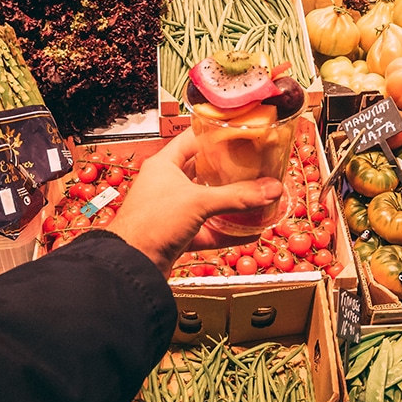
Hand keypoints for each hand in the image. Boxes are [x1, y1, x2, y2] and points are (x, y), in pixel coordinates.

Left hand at [107, 131, 283, 275]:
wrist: (132, 265)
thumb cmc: (148, 224)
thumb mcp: (198, 202)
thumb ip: (237, 196)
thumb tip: (270, 189)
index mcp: (164, 165)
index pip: (193, 139)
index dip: (216, 136)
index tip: (240, 136)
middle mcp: (167, 185)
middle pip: (203, 171)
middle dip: (228, 171)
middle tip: (253, 167)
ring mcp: (172, 210)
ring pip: (207, 201)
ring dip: (229, 202)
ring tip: (253, 196)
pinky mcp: (177, 234)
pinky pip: (207, 229)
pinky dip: (226, 230)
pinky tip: (247, 231)